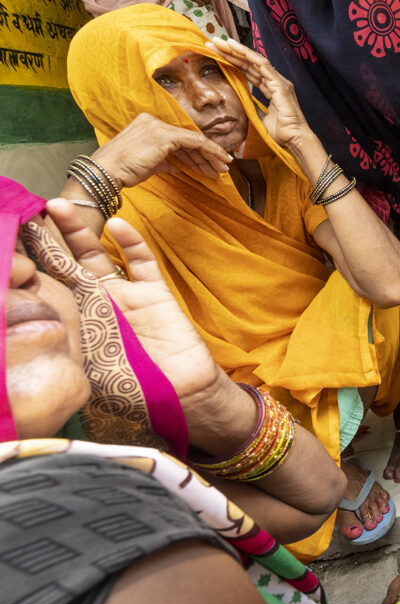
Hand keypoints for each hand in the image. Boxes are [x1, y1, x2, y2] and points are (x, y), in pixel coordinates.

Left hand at [43, 199, 230, 433]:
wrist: (179, 397)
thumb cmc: (130, 391)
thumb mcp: (82, 367)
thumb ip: (61, 339)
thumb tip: (26, 319)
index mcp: (74, 324)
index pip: (44, 288)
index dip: (29, 265)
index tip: (9, 240)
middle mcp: (95, 304)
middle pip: (64, 264)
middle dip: (46, 239)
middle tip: (26, 213)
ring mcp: (124, 295)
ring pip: (97, 256)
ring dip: (79, 232)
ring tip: (59, 206)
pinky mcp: (154, 293)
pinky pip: (141, 262)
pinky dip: (131, 242)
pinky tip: (118, 224)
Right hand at [88, 112, 232, 188]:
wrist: (106, 172)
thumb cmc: (123, 171)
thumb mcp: (149, 164)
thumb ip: (165, 162)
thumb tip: (179, 166)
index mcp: (148, 125)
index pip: (179, 140)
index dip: (197, 154)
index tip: (210, 165)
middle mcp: (154, 121)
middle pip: (188, 140)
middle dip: (207, 156)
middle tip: (222, 168)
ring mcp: (159, 127)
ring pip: (194, 141)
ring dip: (211, 157)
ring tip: (223, 169)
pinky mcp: (164, 135)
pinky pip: (195, 142)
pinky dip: (210, 152)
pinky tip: (220, 162)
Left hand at [207, 37, 313, 152]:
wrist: (294, 140)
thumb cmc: (281, 132)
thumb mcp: (260, 117)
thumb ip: (253, 107)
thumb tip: (242, 102)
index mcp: (271, 88)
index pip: (249, 71)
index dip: (233, 62)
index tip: (217, 55)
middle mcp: (275, 81)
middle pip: (249, 63)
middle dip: (231, 52)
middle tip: (212, 43)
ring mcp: (278, 81)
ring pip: (254, 60)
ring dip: (236, 50)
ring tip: (220, 42)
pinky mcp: (279, 84)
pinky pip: (262, 65)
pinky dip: (248, 55)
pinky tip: (234, 47)